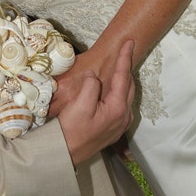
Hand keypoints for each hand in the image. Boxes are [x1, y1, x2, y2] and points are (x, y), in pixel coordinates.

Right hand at [57, 39, 134, 165]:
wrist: (65, 153)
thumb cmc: (71, 129)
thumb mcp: (80, 104)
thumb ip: (91, 85)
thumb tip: (95, 75)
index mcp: (117, 108)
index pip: (123, 76)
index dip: (125, 57)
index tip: (130, 42)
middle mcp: (123, 116)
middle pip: (128, 85)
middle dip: (126, 67)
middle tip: (124, 51)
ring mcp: (120, 124)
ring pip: (126, 95)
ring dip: (123, 79)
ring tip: (119, 65)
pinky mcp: (113, 129)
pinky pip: (121, 103)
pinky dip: (119, 90)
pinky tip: (112, 88)